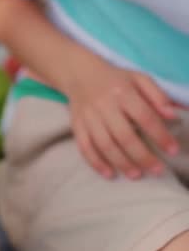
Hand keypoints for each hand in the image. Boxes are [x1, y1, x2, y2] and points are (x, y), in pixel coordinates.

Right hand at [65, 63, 178, 179]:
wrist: (80, 75)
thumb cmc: (115, 80)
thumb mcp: (139, 79)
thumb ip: (158, 96)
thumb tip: (173, 115)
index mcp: (123, 92)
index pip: (144, 117)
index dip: (160, 135)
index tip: (172, 150)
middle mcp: (104, 106)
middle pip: (124, 135)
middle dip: (142, 155)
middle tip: (157, 170)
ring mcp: (88, 117)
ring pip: (104, 144)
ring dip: (121, 162)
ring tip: (136, 175)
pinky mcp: (77, 126)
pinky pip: (85, 147)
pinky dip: (96, 162)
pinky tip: (109, 174)